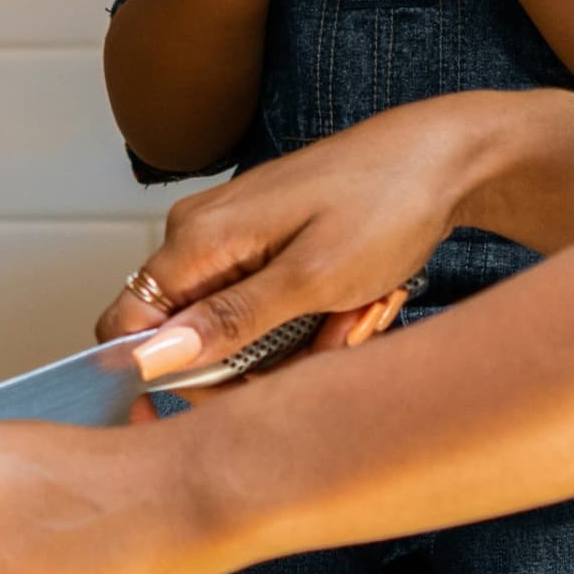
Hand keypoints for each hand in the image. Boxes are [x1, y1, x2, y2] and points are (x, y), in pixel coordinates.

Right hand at [94, 97, 483, 376]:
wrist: (446, 157)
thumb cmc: (386, 202)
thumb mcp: (313, 278)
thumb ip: (231, 321)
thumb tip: (154, 358)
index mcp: (198, 237)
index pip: (127, 326)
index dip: (153, 380)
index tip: (209, 416)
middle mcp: (203, 234)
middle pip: (192, 338)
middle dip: (261, 364)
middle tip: (330, 343)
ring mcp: (237, 237)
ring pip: (241, 330)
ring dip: (301, 344)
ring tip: (356, 315)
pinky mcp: (270, 243)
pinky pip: (271, 308)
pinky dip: (314, 319)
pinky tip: (357, 303)